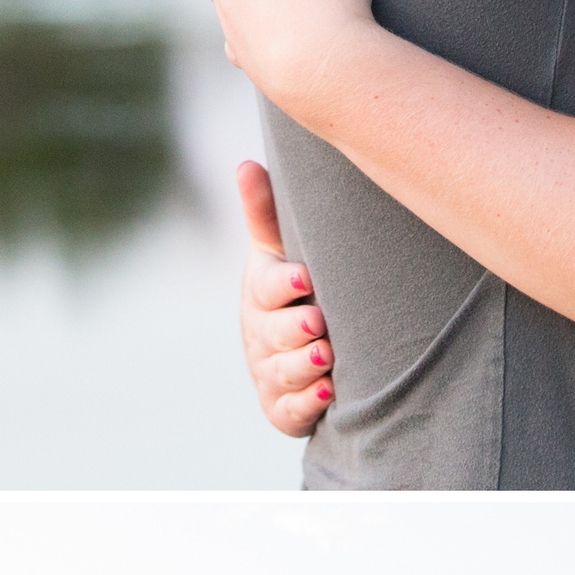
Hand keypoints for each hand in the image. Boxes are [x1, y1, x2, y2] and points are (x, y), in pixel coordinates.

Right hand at [235, 161, 335, 436]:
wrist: (299, 354)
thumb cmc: (290, 293)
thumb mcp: (280, 253)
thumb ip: (265, 215)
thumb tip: (246, 164)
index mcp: (260, 295)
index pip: (266, 288)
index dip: (283, 285)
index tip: (304, 278)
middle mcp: (260, 335)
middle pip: (274, 333)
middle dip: (295, 330)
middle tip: (317, 322)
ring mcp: (270, 373)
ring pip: (283, 373)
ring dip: (305, 365)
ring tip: (328, 356)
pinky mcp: (283, 407)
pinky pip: (292, 409)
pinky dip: (308, 402)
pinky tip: (327, 393)